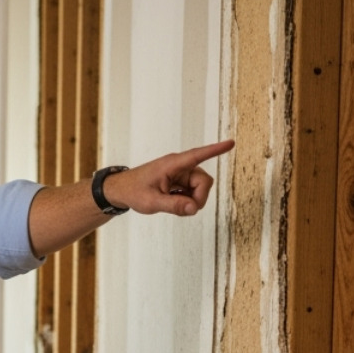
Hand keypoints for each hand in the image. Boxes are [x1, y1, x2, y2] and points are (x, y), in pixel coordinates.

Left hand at [105, 139, 233, 216]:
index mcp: (172, 164)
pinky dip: (187, 200)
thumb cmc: (133, 191)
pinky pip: (193, 192)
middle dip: (199, 197)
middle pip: (204, 181)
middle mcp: (180, 167)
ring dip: (192, 200)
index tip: (231, 143)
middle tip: (185, 209)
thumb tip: (193, 208)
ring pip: (200, 188)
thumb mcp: (151, 202)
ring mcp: (181, 174)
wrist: (121, 190)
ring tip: (172, 203)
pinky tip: (173, 201)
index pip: (197, 155)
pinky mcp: (180, 181)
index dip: (215, 150)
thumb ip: (173, 205)